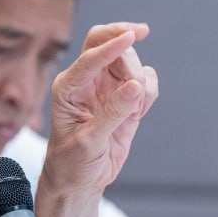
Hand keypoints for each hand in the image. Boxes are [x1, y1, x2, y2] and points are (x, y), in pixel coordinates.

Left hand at [40, 22, 158, 199]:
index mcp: (68, 87)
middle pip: (109, 44)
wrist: (79, 180)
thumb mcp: (89, 142)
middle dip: (128, 54)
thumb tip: (135, 86)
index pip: (90, 56)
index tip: (131, 36)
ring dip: (140, 82)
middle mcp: (86, 81)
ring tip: (134, 113)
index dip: (111, 45)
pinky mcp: (125, 96)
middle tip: (137, 84)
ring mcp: (106, 86)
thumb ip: (113, 113)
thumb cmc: (72, 162)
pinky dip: (149, 91)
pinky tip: (138, 113)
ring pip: (130, 61)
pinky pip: (145, 79)